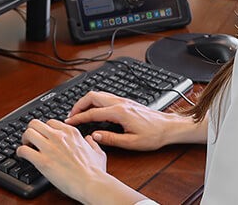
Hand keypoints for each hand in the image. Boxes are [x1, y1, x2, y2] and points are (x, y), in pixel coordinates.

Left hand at [16, 119, 141, 203]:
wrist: (92, 184)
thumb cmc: (96, 171)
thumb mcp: (98, 152)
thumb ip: (93, 143)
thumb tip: (90, 139)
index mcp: (71, 133)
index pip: (50, 122)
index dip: (45, 129)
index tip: (43, 135)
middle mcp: (58, 136)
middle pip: (35, 123)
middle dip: (31, 130)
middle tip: (30, 139)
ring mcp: (49, 147)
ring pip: (28, 133)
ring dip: (24, 139)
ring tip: (25, 146)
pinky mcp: (42, 161)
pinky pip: (23, 150)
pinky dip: (19, 152)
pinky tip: (22, 156)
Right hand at [66, 91, 204, 150]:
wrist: (168, 127)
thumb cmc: (154, 135)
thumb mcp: (132, 142)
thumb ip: (111, 139)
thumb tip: (94, 136)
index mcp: (119, 112)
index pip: (92, 112)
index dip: (78, 117)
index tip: (69, 122)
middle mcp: (120, 102)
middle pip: (92, 96)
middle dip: (78, 104)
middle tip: (71, 115)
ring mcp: (122, 100)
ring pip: (98, 94)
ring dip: (86, 101)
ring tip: (79, 112)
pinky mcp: (125, 101)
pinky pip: (105, 96)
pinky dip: (94, 101)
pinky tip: (93, 109)